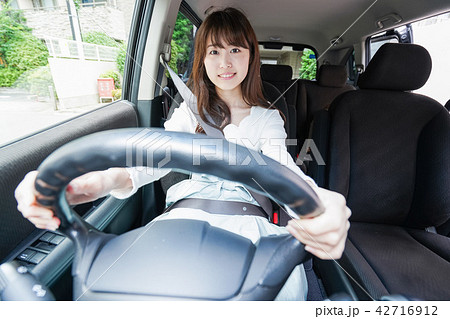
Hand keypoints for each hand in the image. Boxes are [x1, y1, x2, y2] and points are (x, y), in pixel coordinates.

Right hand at [15, 168, 131, 229]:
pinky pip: (37, 213)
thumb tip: (70, 187)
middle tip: (50, 218)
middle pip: (24, 197)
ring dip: (37, 219)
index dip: (30, 197)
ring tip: (54, 223)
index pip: (28, 183)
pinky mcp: (52, 202)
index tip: (43, 209)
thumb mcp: (96, 182)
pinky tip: (53, 224)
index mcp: (55, 173)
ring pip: (28, 207)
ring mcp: (49, 193)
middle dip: (33, 211)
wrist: (107, 183)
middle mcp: (49, 182)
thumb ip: (84, 184)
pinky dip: (42, 222)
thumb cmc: (102, 179)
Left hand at [286, 187, 350, 259]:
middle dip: (305, 235)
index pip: (327, 222)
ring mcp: (345, 229)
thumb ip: (303, 200)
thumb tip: (294, 207)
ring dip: (309, 242)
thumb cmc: (313, 195)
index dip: (306, 226)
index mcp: (338, 203)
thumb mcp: (308, 192)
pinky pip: (334, 252)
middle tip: (292, 228)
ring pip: (331, 246)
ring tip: (296, 234)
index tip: (292, 223)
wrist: (319, 197)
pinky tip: (308, 246)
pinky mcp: (341, 238)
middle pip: (330, 237)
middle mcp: (344, 216)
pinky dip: (320, 252)